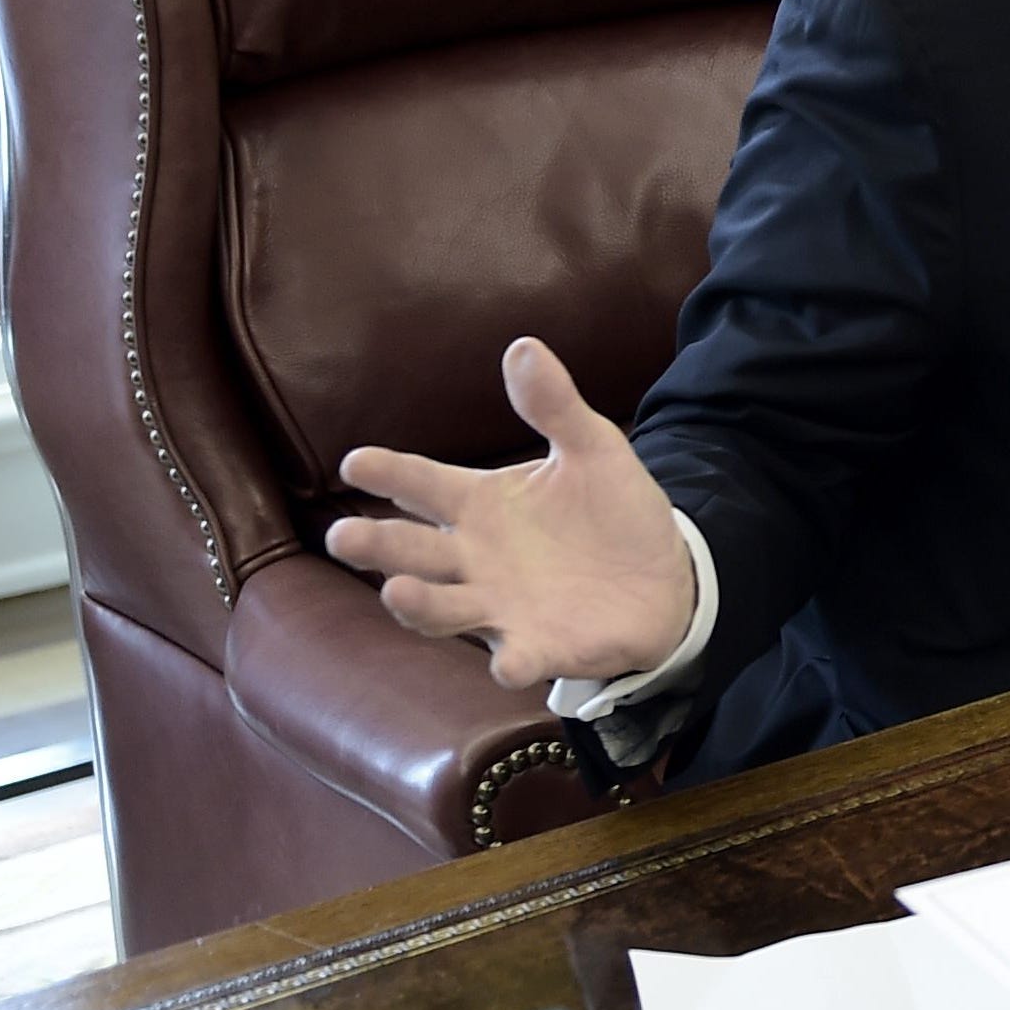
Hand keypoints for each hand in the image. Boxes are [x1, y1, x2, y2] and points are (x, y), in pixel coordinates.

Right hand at [324, 338, 695, 689]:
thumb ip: (553, 406)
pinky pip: (517, 658)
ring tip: (397, 591)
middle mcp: (475, 559)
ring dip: (420, 605)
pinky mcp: (539, 647)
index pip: (423, 484)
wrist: (666, 572)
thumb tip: (523, 346)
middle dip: (377, 545)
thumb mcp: (591, 447)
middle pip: (413, 552)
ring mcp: (500, 607)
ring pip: (444, 610)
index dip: (390, 473)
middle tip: (343, 536)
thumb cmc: (612, 510)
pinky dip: (511, 662)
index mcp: (481, 505)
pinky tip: (508, 663)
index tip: (356, 461)